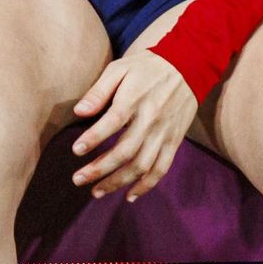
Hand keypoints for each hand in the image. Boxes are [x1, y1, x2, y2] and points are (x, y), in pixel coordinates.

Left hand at [71, 50, 197, 199]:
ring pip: (142, 166)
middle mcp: (150, 121)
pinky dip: (147, 185)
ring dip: (119, 182)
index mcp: (134, 100)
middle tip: (78, 179)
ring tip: (97, 191)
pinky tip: (129, 195)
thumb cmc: (145, 68)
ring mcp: (164, 134)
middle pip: (125, 151)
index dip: (93, 138)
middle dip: (100, 169)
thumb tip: (79, 111)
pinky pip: (161, 169)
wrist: (187, 68)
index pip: (112, 123)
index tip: (75, 151)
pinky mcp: (174, 142)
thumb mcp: (118, 69)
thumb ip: (99, 91)